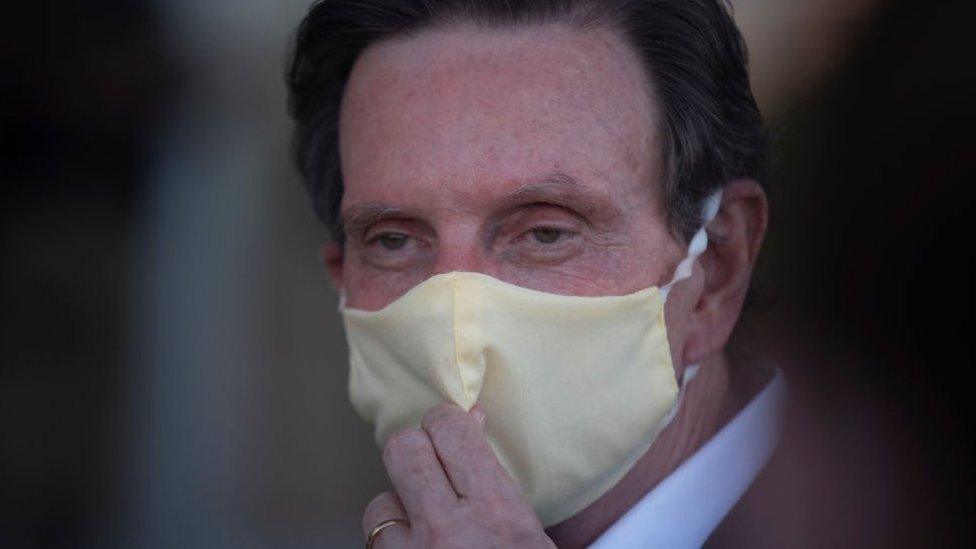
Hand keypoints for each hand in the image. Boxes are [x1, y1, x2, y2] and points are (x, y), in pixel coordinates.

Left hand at [364, 403, 555, 547]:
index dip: (445, 423)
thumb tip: (470, 418)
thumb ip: (494, 478)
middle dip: (415, 452)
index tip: (450, 429)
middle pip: (403, 451)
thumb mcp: (529, 533)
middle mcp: (448, 533)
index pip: (449, 430)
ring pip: (378, 505)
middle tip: (432, 466)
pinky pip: (376, 546)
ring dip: (399, 514)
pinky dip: (393, 548)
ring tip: (428, 534)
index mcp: (496, 514)